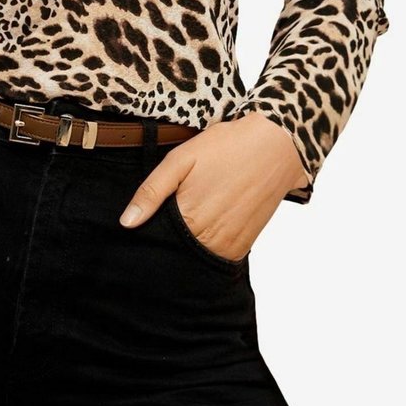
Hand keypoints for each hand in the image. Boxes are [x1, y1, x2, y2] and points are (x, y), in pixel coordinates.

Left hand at [119, 111, 309, 261]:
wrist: (277, 145)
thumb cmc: (227, 147)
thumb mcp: (181, 160)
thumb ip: (152, 191)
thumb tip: (127, 223)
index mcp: (189, 218)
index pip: (158, 242)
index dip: (149, 235)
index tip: (145, 227)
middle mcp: (210, 237)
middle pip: (177, 253)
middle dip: (168, 243)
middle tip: (175, 217)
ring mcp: (231, 243)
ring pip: (198, 260)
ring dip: (190, 247)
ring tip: (193, 219)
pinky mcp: (247, 242)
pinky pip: (221, 257)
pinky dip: (210, 248)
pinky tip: (208, 227)